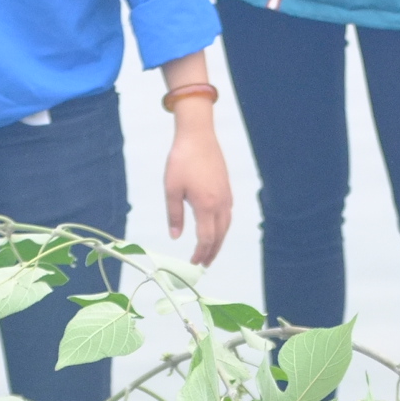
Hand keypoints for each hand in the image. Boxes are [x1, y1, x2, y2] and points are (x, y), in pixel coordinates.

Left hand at [161, 113, 229, 265]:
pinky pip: (228, 215)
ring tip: (210, 251)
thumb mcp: (172, 189)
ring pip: (226, 226)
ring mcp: (226, 196)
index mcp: (206, 205)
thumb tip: (176, 236)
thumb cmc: (181, 160)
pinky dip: (222, 228)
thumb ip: (174, 215)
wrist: (198, 136)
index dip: (200, 253)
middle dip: (211, 252)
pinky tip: (216, 229)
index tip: (193, 263)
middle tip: (203, 264)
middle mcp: (220, 204)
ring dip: (218, 241)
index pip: (206, 238)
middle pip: (219, 236)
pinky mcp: (227, 189)